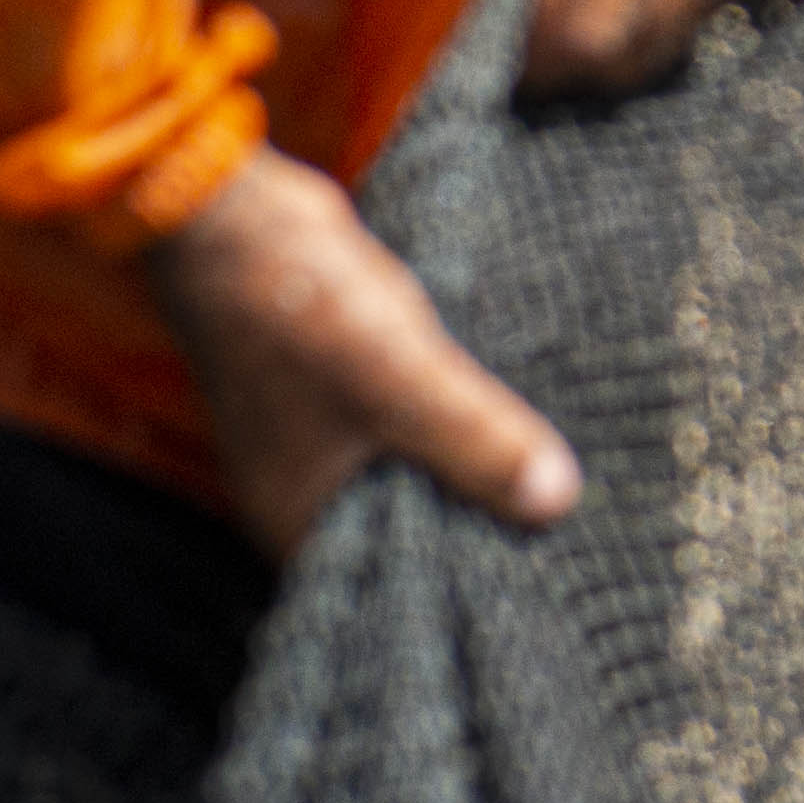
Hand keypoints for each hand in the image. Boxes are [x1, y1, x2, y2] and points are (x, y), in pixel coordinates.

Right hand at [139, 146, 581, 556]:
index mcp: (301, 523)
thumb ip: (472, 440)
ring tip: (557, 477)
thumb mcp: (400, 376)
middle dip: (480, 524)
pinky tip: (508, 419)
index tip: (554, 573)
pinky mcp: (337, 399)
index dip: (473, 575)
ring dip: (468, 472)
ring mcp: (318, 448)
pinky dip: (446, 430)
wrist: (229, 217)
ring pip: (411, 479)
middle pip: (412, 534)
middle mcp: (304, 499)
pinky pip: (404, 434)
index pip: (402, 585)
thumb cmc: (297, 304)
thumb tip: (555, 503)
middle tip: (574, 524)